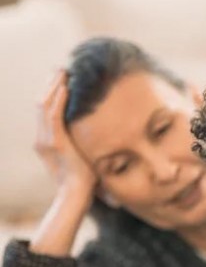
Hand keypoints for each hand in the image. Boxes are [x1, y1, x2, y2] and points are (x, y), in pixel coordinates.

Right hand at [35, 70, 96, 198]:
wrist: (76, 195)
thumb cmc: (83, 183)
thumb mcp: (82, 160)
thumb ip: (83, 148)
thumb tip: (102, 142)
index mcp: (46, 143)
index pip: (45, 112)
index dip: (51, 95)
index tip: (61, 82)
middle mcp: (42, 139)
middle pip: (41, 104)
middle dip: (50, 86)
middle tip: (60, 70)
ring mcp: (46, 140)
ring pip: (44, 105)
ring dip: (54, 87)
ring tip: (63, 72)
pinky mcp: (56, 142)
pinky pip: (54, 114)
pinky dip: (58, 99)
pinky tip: (66, 86)